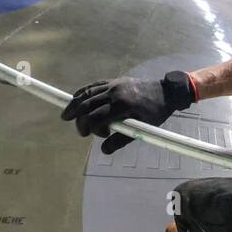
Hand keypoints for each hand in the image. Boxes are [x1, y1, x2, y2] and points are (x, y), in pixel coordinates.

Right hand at [62, 71, 194, 154]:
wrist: (166, 92)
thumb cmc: (156, 113)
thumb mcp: (142, 128)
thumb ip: (122, 140)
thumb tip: (103, 150)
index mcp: (122, 106)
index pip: (96, 117)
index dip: (89, 128)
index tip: (91, 135)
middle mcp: (115, 93)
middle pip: (88, 105)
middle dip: (79, 119)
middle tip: (80, 131)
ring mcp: (113, 85)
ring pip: (87, 94)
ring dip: (74, 104)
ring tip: (66, 115)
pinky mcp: (113, 81)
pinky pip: (93, 85)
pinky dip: (82, 92)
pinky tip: (75, 99)